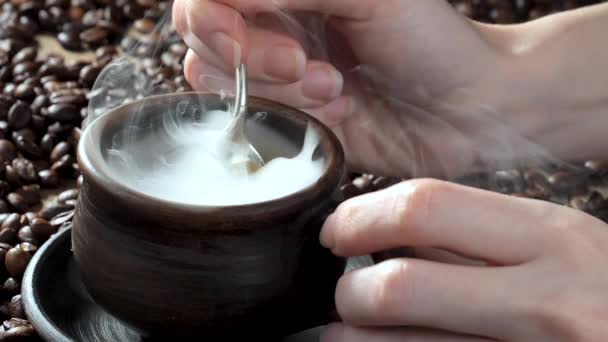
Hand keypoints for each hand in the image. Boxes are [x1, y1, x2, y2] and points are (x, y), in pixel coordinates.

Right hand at [172, 0, 517, 178]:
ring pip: (222, 88)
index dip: (214, 17)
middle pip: (202, 40)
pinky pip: (254, 128)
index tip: (251, 33)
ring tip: (335, 90)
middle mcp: (274, 31)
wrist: (466, 109)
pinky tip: (338, 114)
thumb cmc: (430, 40)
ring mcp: (278, 82)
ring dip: (279, 93)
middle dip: (251, 56)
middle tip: (304, 63)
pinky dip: (292, 122)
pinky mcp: (290, 126)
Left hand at [319, 178, 607, 340]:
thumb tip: (390, 233)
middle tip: (346, 295)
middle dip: (349, 293)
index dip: (360, 218)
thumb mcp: (561, 247)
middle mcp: (544, 300)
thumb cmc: (606, 294)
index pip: (424, 208)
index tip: (337, 233)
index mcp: (549, 238)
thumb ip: (477, 237)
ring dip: (356, 340)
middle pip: (399, 287)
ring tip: (353, 333)